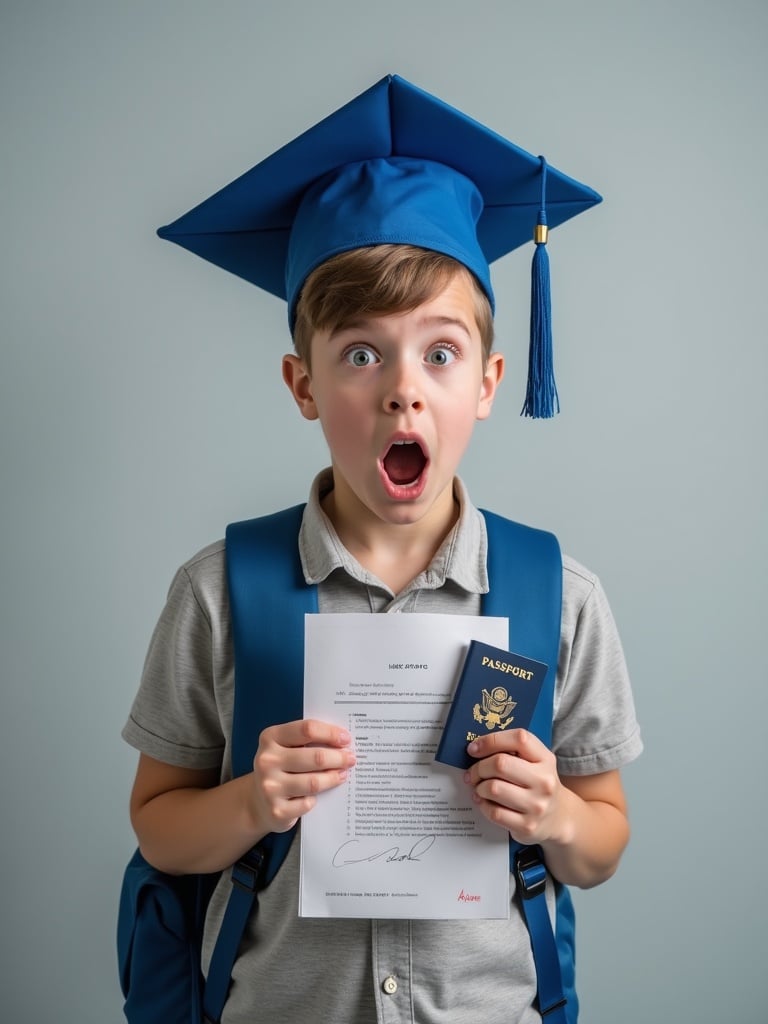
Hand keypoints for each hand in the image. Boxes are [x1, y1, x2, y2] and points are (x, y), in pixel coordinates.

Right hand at [251, 719, 355, 833]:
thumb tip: (342, 742)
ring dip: (333, 778)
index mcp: (270, 738)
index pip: (307, 730)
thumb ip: (307, 741)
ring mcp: (270, 787)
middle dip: (338, 758)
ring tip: (343, 774)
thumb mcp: (286, 747)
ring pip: (314, 782)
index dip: (330, 733)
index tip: (346, 739)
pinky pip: (308, 803)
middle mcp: (267, 761)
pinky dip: (316, 799)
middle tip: (351, 759)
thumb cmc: (280, 768)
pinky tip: (318, 796)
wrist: (257, 801)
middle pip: (315, 757)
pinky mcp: (277, 811)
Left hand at [464, 729, 568, 846]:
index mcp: (545, 759)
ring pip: (493, 788)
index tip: (474, 748)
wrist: (559, 818)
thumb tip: (476, 749)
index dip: (491, 740)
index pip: (519, 739)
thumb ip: (512, 751)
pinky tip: (484, 802)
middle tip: (473, 772)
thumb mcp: (535, 762)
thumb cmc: (537, 784)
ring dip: (479, 787)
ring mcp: (537, 805)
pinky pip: (494, 812)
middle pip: (500, 764)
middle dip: (479, 767)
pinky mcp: (527, 826)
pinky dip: (483, 805)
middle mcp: (544, 781)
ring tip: (480, 787)